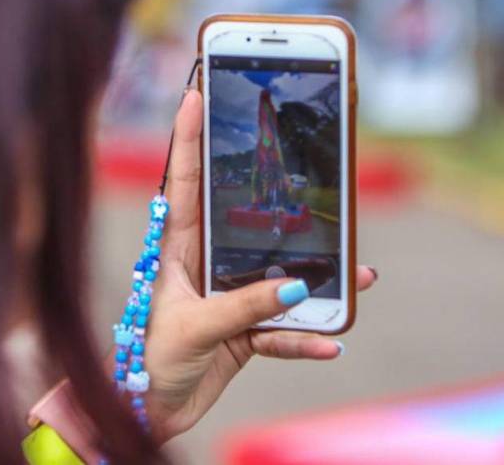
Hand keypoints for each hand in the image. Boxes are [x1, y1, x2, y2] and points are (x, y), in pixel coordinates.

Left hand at [140, 89, 376, 440]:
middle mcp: (207, 262)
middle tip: (307, 159)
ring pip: (281, 275)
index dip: (189, 135)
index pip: (185, 180)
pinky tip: (330, 343)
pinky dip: (306, 338)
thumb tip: (298, 286)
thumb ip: (244, 306)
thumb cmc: (147, 360)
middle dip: (280, 193)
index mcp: (178, 248)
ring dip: (319, 278)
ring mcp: (229, 294)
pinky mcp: (245, 329)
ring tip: (357, 271)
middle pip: (248, 217)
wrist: (146, 412)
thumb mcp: (193, 327)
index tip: (195, 91)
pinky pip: (283, 329)